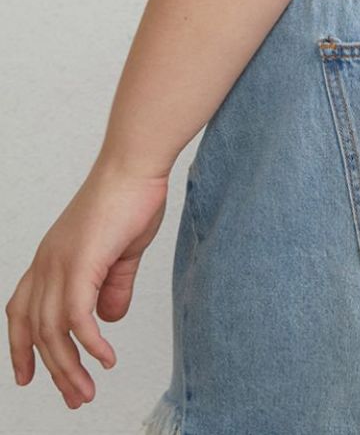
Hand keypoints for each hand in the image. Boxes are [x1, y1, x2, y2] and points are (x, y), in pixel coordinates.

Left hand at [5, 158, 168, 408]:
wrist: (136, 165)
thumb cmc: (131, 198)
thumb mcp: (121, 251)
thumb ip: (114, 285)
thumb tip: (110, 318)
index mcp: (51, 257)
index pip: (21, 310)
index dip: (20, 346)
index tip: (27, 376)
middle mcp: (46, 263)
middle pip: (35, 330)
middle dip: (53, 370)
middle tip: (76, 397)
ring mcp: (60, 263)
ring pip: (52, 331)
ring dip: (70, 367)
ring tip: (88, 390)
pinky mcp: (80, 264)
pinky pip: (76, 317)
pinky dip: (89, 344)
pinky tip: (105, 358)